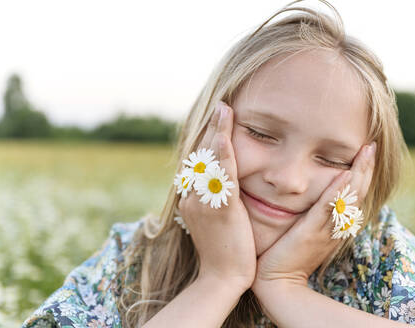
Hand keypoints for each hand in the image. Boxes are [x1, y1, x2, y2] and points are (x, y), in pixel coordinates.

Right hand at [178, 101, 256, 290]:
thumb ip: (214, 201)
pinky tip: (224, 133)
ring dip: (216, 132)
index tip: (216, 121)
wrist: (222, 278)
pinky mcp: (220, 209)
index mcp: (190, 199)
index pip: (197, 163)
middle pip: (200, 156)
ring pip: (209, 160)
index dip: (206, 140)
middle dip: (210, 129)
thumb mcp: (213, 222)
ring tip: (223, 108)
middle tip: (220, 106)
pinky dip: (222, 152)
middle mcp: (192, 196)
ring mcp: (204, 202)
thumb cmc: (224, 251)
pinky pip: (221, 175)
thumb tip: (220, 185)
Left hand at [252, 141, 375, 287]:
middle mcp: (337, 227)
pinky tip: (345, 174)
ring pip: (349, 198)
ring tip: (366, 152)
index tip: (366, 151)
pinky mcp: (311, 232)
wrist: (277, 281)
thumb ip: (313, 214)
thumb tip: (313, 193)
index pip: (355, 195)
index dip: (363, 174)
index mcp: (337, 226)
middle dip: (366, 168)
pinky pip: (328, 209)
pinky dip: (338, 192)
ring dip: (359, 174)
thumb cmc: (287, 254)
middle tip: (371, 145)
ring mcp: (326, 230)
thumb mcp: (305, 230)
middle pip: (358, 193)